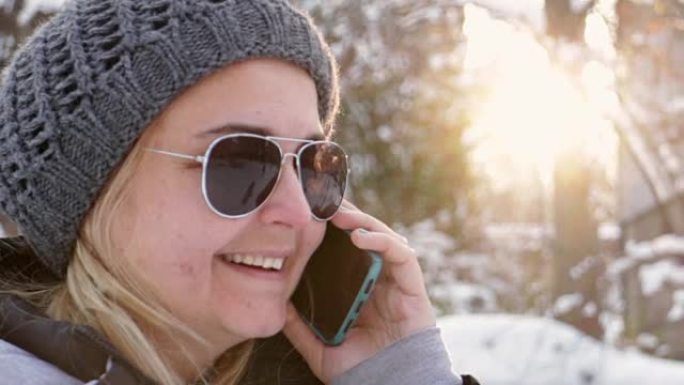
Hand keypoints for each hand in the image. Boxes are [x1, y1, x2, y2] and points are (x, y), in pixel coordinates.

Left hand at [283, 200, 435, 382]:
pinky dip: (382, 241)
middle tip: (323, 203)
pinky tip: (360, 237)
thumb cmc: (357, 367)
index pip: (344, 247)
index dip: (331, 228)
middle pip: (364, 234)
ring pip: (383, 236)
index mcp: (356, 286)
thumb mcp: (318, 345)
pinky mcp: (411, 284)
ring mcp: (395, 279)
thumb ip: (299, 326)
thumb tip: (276, 303)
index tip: (309, 213)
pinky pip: (401, 255)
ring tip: (339, 214)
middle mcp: (377, 277)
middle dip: (346, 215)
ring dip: (362, 221)